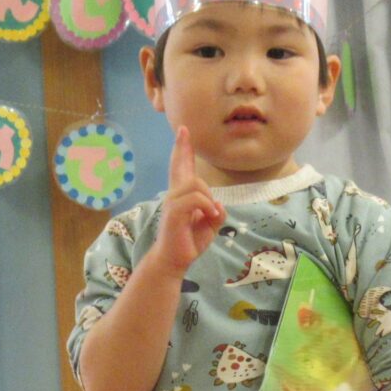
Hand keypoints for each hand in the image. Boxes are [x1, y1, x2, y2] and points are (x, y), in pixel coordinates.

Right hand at [152, 126, 222, 276]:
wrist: (173, 261)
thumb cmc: (189, 243)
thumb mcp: (209, 226)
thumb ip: (216, 212)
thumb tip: (219, 203)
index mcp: (181, 196)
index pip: (181, 168)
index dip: (182, 150)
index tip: (183, 131)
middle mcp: (174, 195)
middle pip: (181, 167)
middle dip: (182, 148)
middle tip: (183, 130)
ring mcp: (172, 202)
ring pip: (196, 184)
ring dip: (209, 199)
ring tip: (211, 215)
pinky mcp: (174, 212)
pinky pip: (196, 199)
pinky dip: (208, 206)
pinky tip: (210, 217)